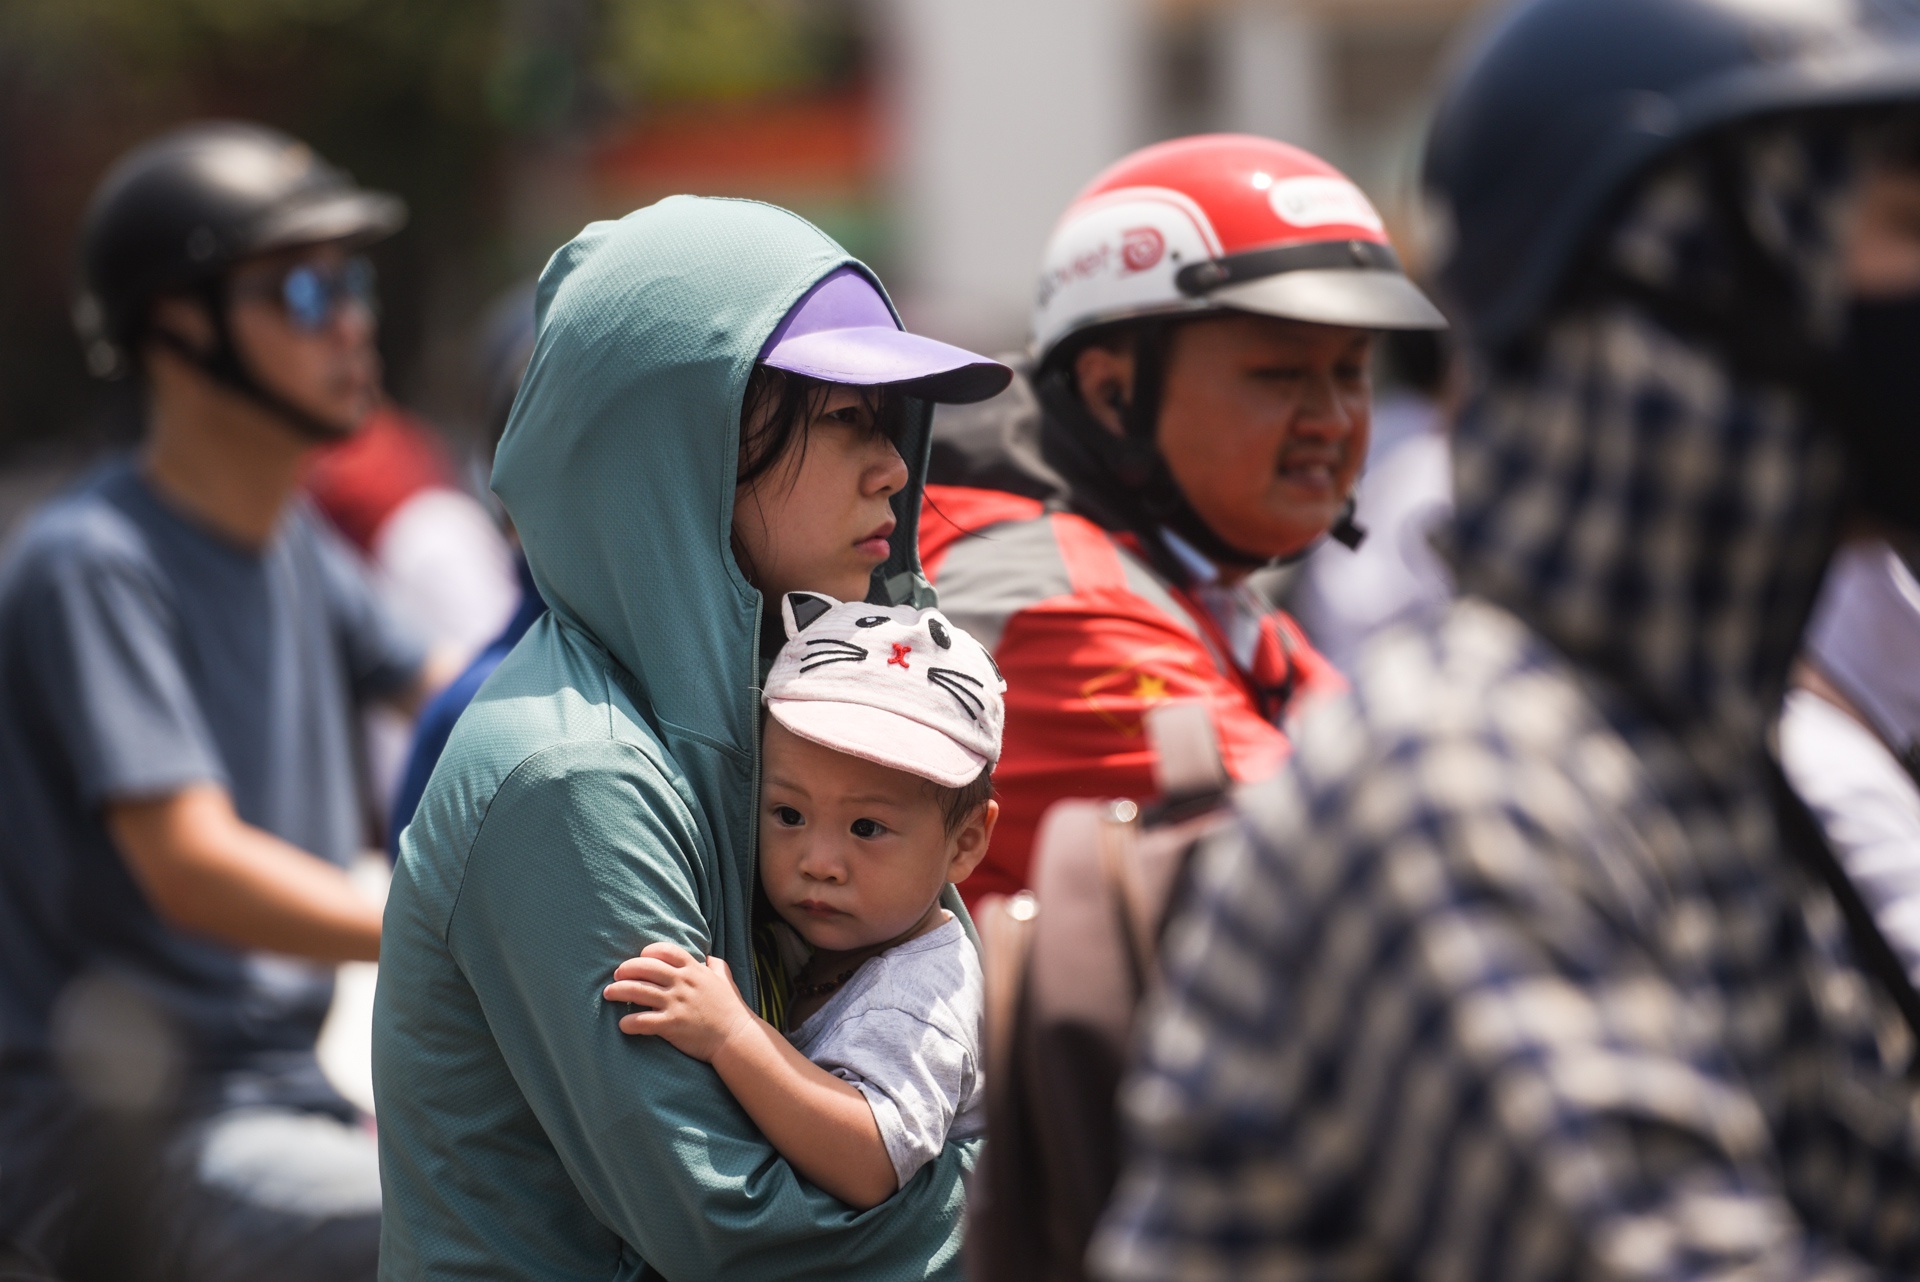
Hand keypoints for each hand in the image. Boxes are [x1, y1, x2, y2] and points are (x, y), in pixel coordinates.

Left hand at [603, 941, 756, 1062]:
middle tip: (616, 975)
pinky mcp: (672, 1025)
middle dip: (626, 969)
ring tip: (608, 994)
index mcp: (694, 970)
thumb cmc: (731, 1009)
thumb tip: (709, 957)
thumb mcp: (726, 980)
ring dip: (618, 991)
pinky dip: (628, 1022)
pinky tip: (622, 1024)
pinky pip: (643, 1021)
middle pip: (646, 967)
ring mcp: (676, 1003)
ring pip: (638, 991)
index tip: (640, 958)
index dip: (648, 952)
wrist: (736, 1037)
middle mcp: (683, 983)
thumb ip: (717, 966)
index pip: (665, 950)